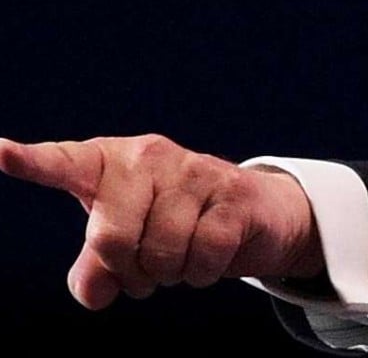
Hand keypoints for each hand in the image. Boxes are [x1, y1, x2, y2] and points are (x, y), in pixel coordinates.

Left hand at [0, 134, 322, 309]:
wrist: (253, 211)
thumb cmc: (174, 223)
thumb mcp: (127, 242)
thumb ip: (96, 267)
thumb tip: (93, 294)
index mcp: (112, 163)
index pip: (64, 163)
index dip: (30, 161)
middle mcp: (151, 156)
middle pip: (111, 237)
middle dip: (129, 271)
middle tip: (146, 270)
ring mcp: (195, 171)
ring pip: (162, 252)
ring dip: (170, 274)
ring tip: (181, 259)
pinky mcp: (233, 193)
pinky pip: (204, 255)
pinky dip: (203, 273)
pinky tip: (210, 258)